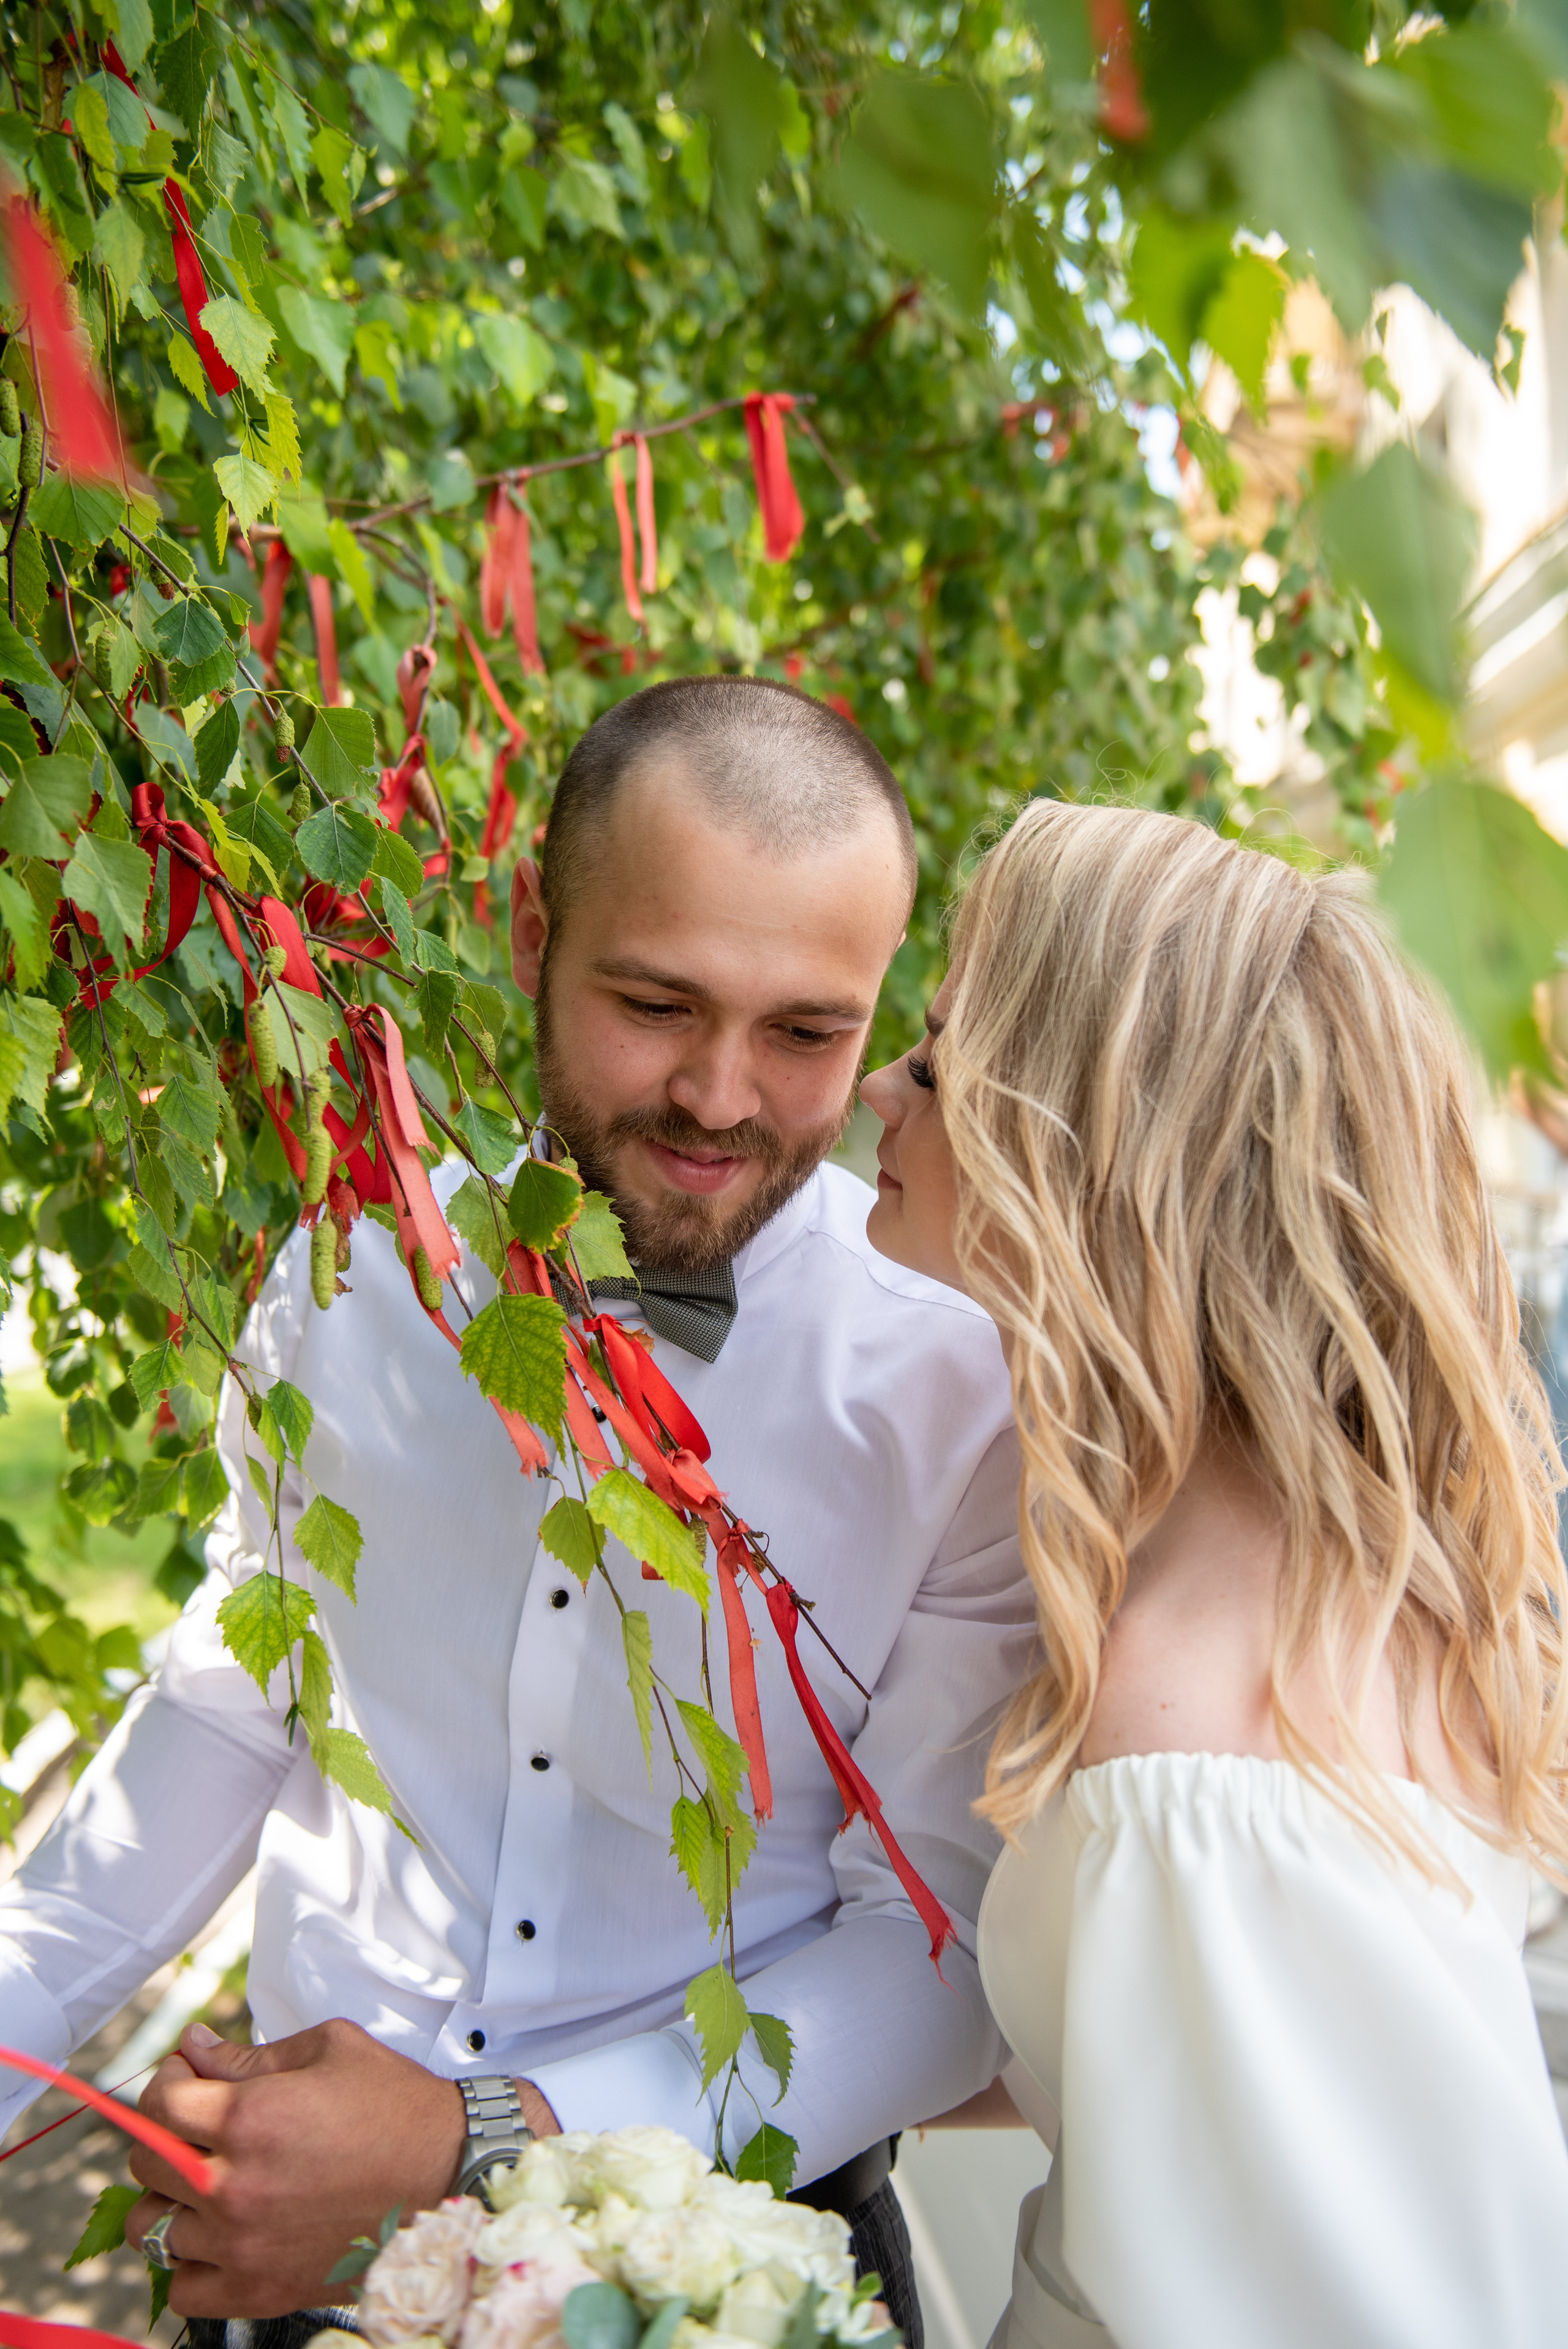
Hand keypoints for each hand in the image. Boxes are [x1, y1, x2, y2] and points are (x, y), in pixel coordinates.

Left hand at [123, 2018, 559, 2318]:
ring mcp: (243, 2244)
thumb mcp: (328, 2050)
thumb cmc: (395, 2107)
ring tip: (212, 2183)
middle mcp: (235, 2185)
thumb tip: (194, 2049)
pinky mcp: (259, 2290)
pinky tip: (220, 2237)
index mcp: (251, 2117)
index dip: (167, 2077)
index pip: (158, 2101)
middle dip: (166, 2132)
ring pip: (154, 2228)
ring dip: (174, 2200)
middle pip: (146, 2162)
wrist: (449, 2175)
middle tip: (200, 2124)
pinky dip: (189, 2265)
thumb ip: (249, 2053)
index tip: (187, 2075)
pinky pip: (182, 2289)